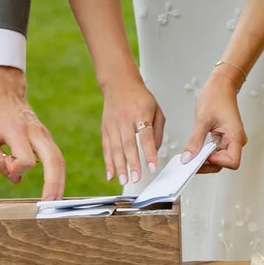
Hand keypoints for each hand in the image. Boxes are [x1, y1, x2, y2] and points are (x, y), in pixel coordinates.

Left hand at [0, 66, 65, 198]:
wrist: (4, 94)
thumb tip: (15, 177)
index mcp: (18, 131)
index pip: (25, 160)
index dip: (15, 168)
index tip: (5, 164)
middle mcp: (36, 133)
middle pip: (55, 160)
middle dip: (55, 183)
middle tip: (51, 203)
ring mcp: (45, 135)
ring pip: (60, 160)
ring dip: (59, 182)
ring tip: (55, 202)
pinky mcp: (47, 139)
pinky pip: (56, 159)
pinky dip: (57, 176)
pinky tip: (54, 191)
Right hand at [98, 71, 165, 186]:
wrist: (119, 84)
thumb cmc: (140, 98)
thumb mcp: (156, 110)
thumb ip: (158, 131)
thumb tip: (155, 151)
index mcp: (141, 114)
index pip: (146, 136)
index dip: (149, 153)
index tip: (153, 167)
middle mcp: (125, 120)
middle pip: (128, 144)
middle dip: (132, 164)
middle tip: (136, 178)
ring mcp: (113, 125)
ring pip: (116, 149)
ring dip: (119, 167)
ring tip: (124, 180)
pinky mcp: (105, 129)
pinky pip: (106, 148)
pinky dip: (108, 162)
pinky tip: (110, 174)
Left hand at [189, 64, 247, 171]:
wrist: (221, 84)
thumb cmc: (216, 96)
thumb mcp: (202, 120)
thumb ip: (195, 142)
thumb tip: (188, 158)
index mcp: (235, 136)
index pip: (231, 162)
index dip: (216, 162)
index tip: (201, 157)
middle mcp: (236, 140)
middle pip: (224, 163)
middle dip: (208, 164)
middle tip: (190, 161)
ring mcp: (230, 139)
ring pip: (219, 159)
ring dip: (205, 159)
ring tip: (191, 155)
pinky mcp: (224, 138)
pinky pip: (216, 151)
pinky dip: (205, 153)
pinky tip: (195, 150)